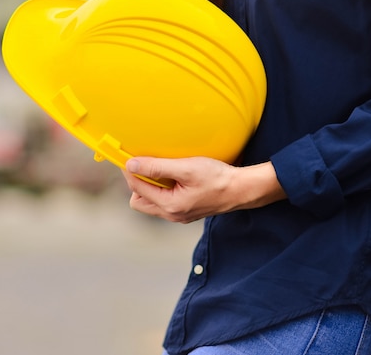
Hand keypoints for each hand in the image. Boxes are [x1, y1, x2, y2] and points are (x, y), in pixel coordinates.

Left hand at [123, 157, 286, 223]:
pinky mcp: (184, 210)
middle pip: (138, 200)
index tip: (129, 156)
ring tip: (160, 169)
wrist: (242, 190)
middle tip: (146, 164)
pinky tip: (171, 176)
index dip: (130, 171)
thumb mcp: (186, 168)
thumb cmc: (217, 178)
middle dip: (137, 182)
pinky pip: (163, 201)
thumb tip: (132, 165)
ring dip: (149, 185)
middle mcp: (171, 215)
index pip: (136, 188)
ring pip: (150, 201)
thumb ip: (157, 167)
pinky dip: (161, 189)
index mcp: (169, 206)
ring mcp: (178, 215)